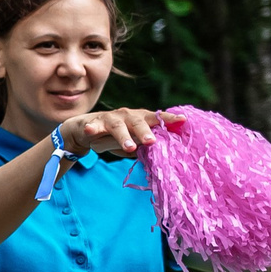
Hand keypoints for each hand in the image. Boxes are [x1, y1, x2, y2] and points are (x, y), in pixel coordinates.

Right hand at [60, 107, 176, 159]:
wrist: (88, 130)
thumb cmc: (117, 137)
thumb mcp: (135, 141)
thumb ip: (146, 146)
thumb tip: (163, 156)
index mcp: (141, 119)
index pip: (157, 118)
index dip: (169, 119)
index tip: (183, 120)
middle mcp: (128, 115)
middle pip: (139, 122)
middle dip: (146, 132)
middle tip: (152, 142)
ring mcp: (111, 118)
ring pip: (118, 126)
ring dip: (124, 136)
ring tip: (129, 147)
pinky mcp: (94, 123)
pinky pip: (94, 126)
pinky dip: (92, 128)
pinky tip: (90, 130)